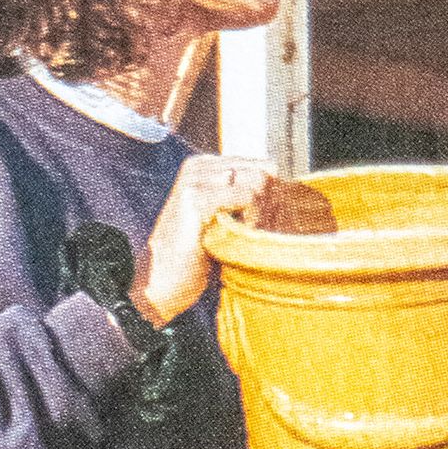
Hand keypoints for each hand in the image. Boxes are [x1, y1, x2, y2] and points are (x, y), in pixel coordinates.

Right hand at [135, 156, 280, 324]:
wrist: (158, 283)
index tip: (266, 227)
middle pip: (264, 171)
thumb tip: (288, 193)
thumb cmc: (194, 257)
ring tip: (249, 239)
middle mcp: (199, 166)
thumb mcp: (223, 219)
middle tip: (260, 236)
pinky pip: (247, 196)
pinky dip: (252, 219)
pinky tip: (240, 239)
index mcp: (206, 166)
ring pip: (258, 181)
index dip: (273, 198)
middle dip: (272, 205)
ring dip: (263, 213)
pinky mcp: (195, 199)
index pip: (262, 165)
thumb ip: (247, 200)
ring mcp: (195, 180)